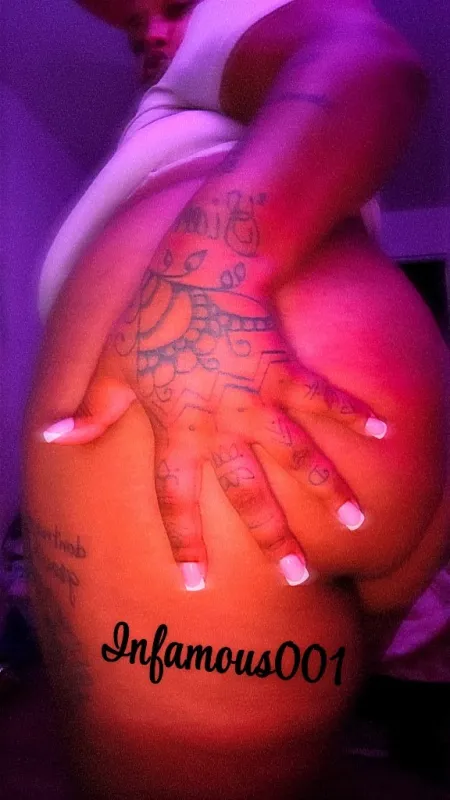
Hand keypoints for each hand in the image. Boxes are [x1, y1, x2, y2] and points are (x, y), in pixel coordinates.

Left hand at [39, 253, 386, 590]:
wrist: (202, 265)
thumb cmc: (154, 314)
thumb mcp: (113, 363)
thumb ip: (90, 407)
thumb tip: (55, 437)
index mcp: (177, 428)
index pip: (175, 498)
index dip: (184, 541)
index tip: (196, 583)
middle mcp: (221, 424)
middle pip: (249, 493)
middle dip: (274, 539)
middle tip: (297, 578)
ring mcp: (258, 400)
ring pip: (298, 457)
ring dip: (329, 490)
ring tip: (357, 523)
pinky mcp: (286, 371)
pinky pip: (324, 397)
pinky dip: (353, 412)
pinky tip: (383, 430)